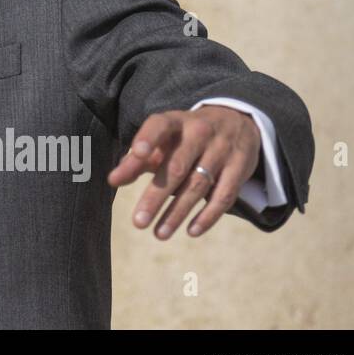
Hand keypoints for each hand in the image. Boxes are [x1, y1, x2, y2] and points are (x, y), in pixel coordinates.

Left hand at [107, 107, 260, 238]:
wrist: (237, 120)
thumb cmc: (186, 136)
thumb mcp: (163, 139)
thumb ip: (138, 159)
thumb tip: (112, 180)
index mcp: (175, 122)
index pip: (159, 126)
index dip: (148, 139)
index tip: (136, 154)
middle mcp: (199, 133)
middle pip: (176, 168)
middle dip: (156, 197)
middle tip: (138, 222)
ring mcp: (222, 150)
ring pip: (198, 186)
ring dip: (177, 213)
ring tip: (159, 234)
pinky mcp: (240, 168)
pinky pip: (223, 196)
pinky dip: (207, 216)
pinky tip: (191, 231)